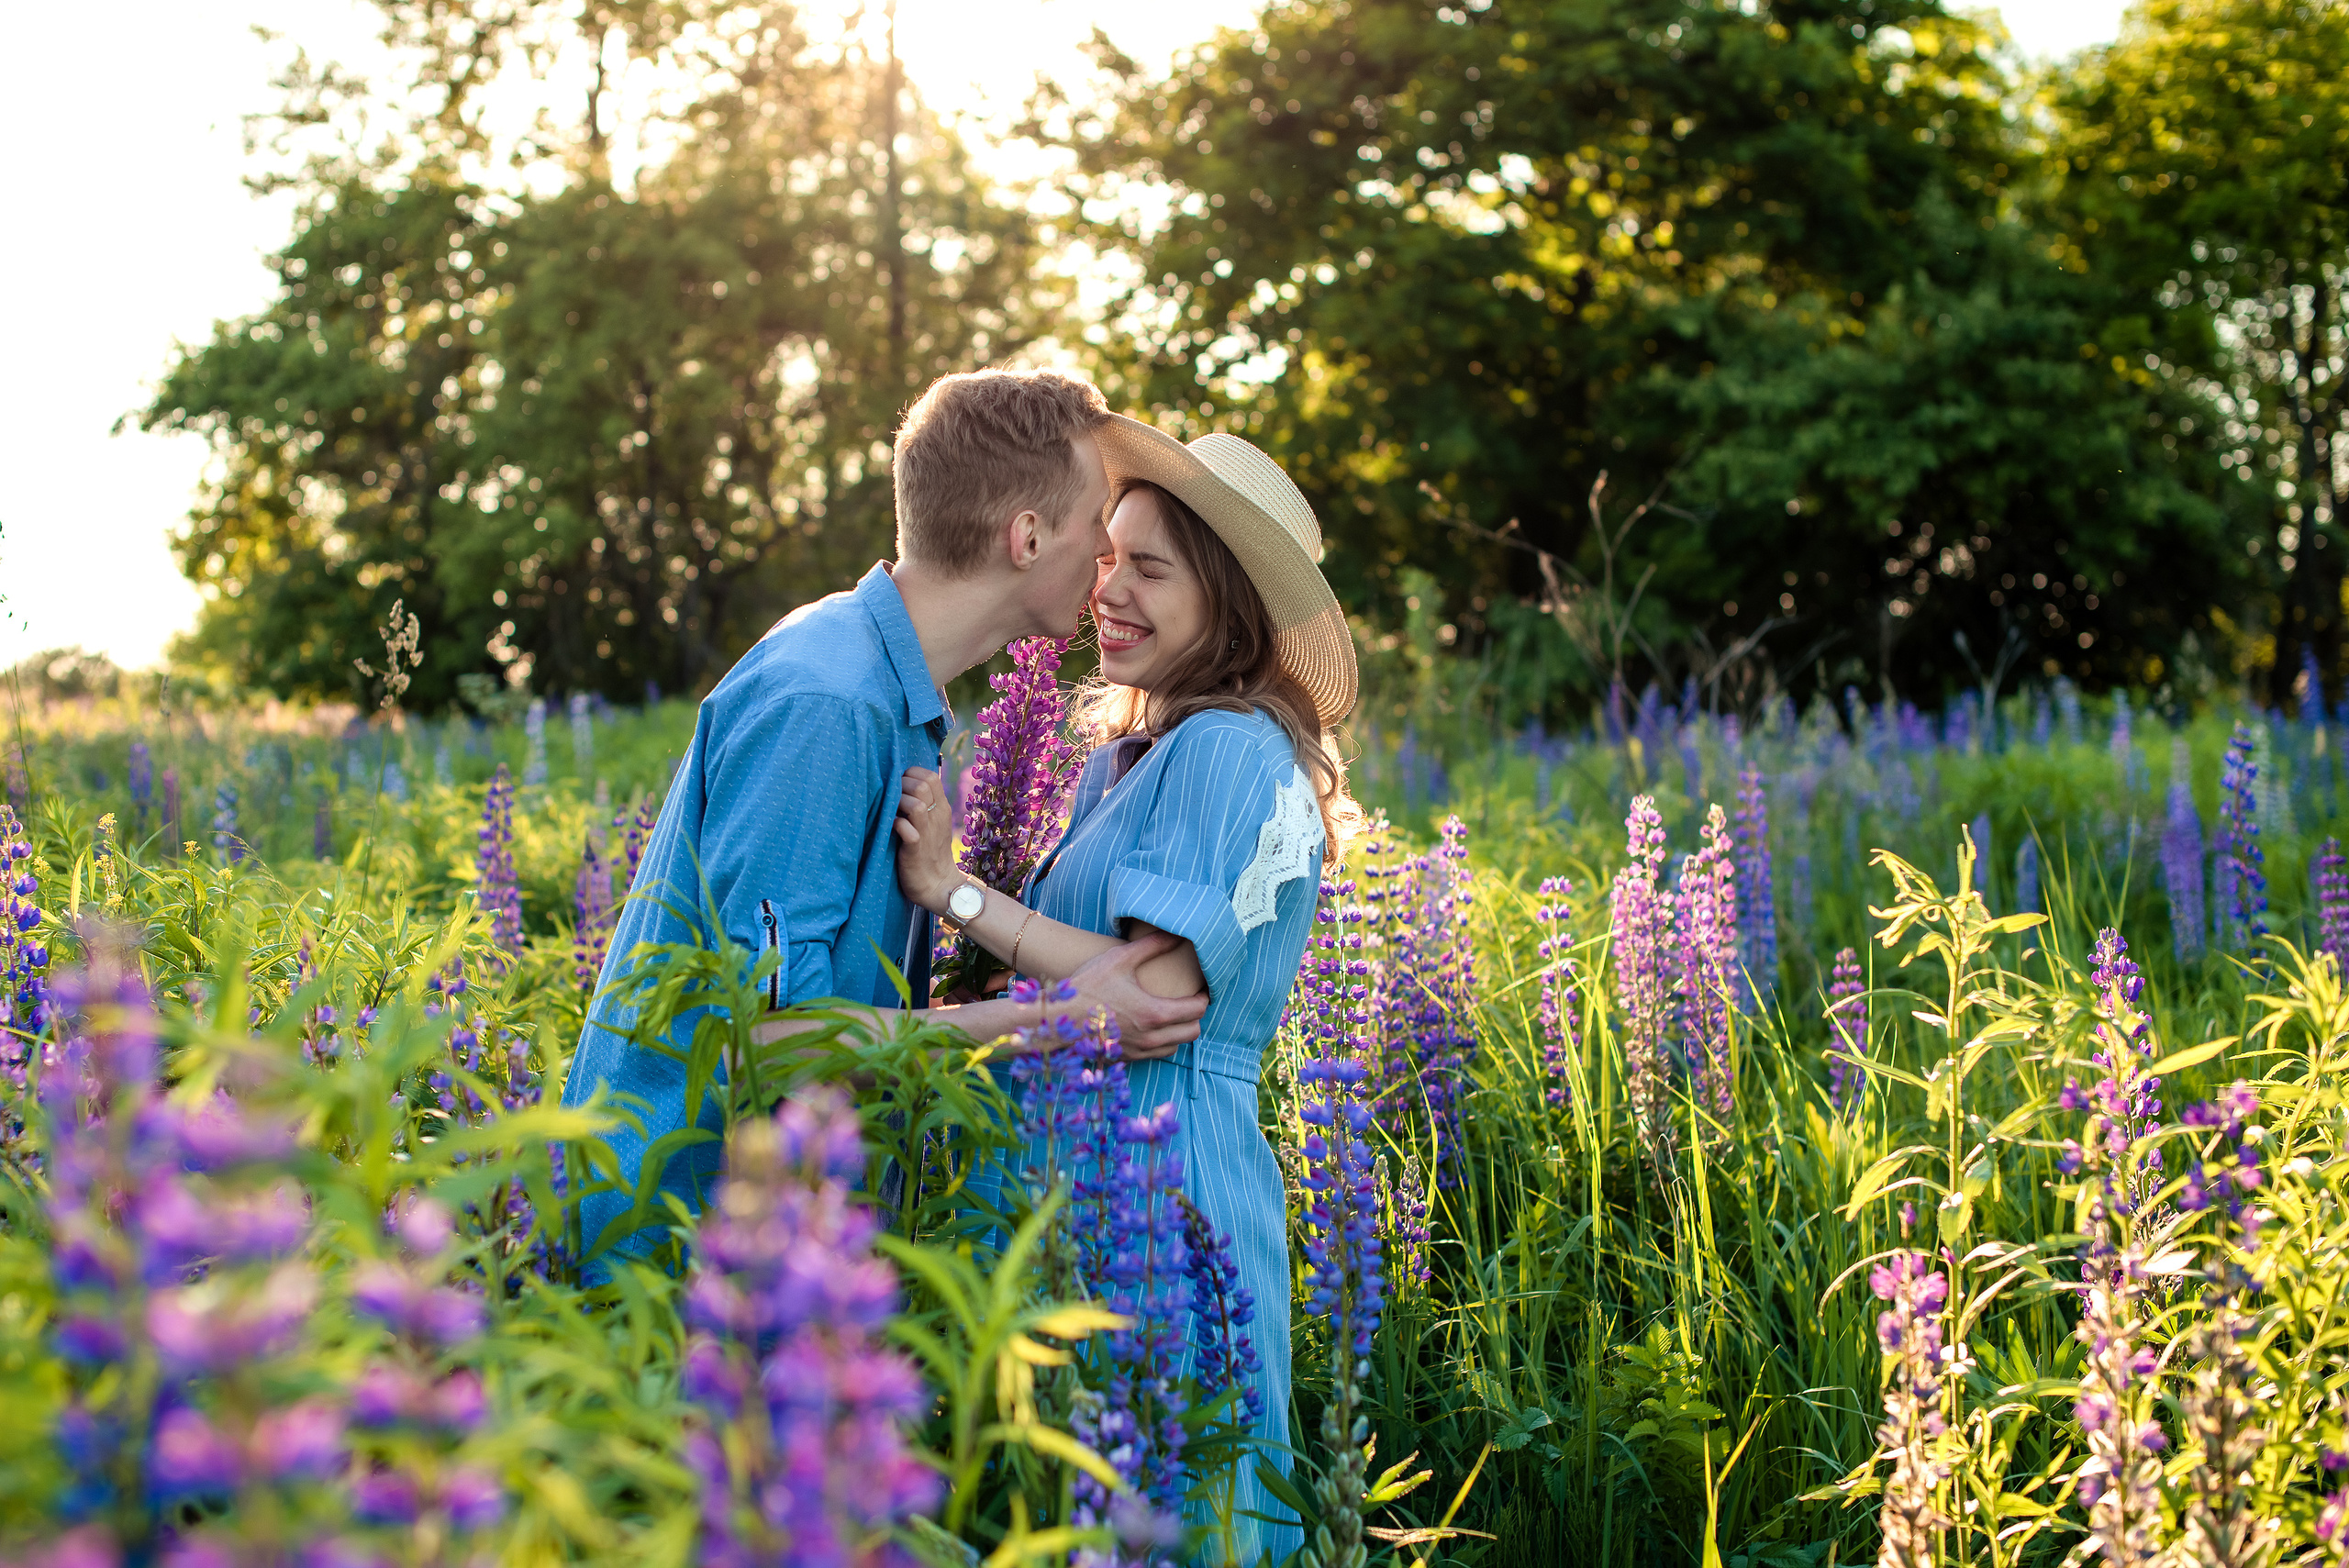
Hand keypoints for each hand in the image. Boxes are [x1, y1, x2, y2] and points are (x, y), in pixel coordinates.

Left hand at [892, 768, 958, 913]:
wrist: (939, 885)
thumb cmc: (930, 852)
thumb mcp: (933, 823)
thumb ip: (925, 804)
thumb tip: (901, 785)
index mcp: (941, 808)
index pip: (930, 775)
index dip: (911, 774)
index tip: (899, 785)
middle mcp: (937, 817)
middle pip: (923, 784)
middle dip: (902, 785)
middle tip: (892, 798)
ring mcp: (928, 833)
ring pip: (917, 804)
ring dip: (899, 803)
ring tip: (891, 811)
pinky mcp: (916, 850)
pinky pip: (907, 830)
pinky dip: (897, 825)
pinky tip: (891, 828)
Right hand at [1066, 931, 1206, 1059]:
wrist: (1057, 1019)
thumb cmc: (1087, 986)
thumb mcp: (1119, 959)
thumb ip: (1151, 946)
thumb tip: (1176, 936)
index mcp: (1154, 1014)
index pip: (1197, 1010)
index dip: (1204, 997)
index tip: (1201, 989)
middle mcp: (1151, 1037)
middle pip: (1193, 1032)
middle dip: (1196, 1016)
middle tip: (1190, 1001)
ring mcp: (1139, 1051)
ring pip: (1177, 1047)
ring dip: (1180, 1031)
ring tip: (1173, 1015)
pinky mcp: (1128, 1059)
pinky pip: (1158, 1055)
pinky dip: (1163, 1042)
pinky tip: (1153, 1027)